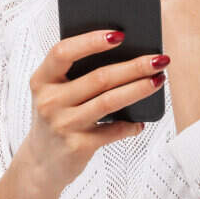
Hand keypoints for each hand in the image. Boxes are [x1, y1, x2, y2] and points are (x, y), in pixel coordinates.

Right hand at [16, 29, 168, 194]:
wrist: (41, 164)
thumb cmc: (56, 118)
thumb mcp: (55, 93)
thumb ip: (77, 74)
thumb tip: (126, 54)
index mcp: (42, 80)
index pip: (63, 52)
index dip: (91, 41)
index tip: (120, 34)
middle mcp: (49, 101)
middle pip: (99, 78)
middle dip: (134, 66)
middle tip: (158, 59)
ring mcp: (63, 125)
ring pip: (109, 101)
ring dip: (139, 89)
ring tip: (159, 80)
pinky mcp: (77, 146)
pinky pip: (113, 131)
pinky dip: (130, 125)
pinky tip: (141, 122)